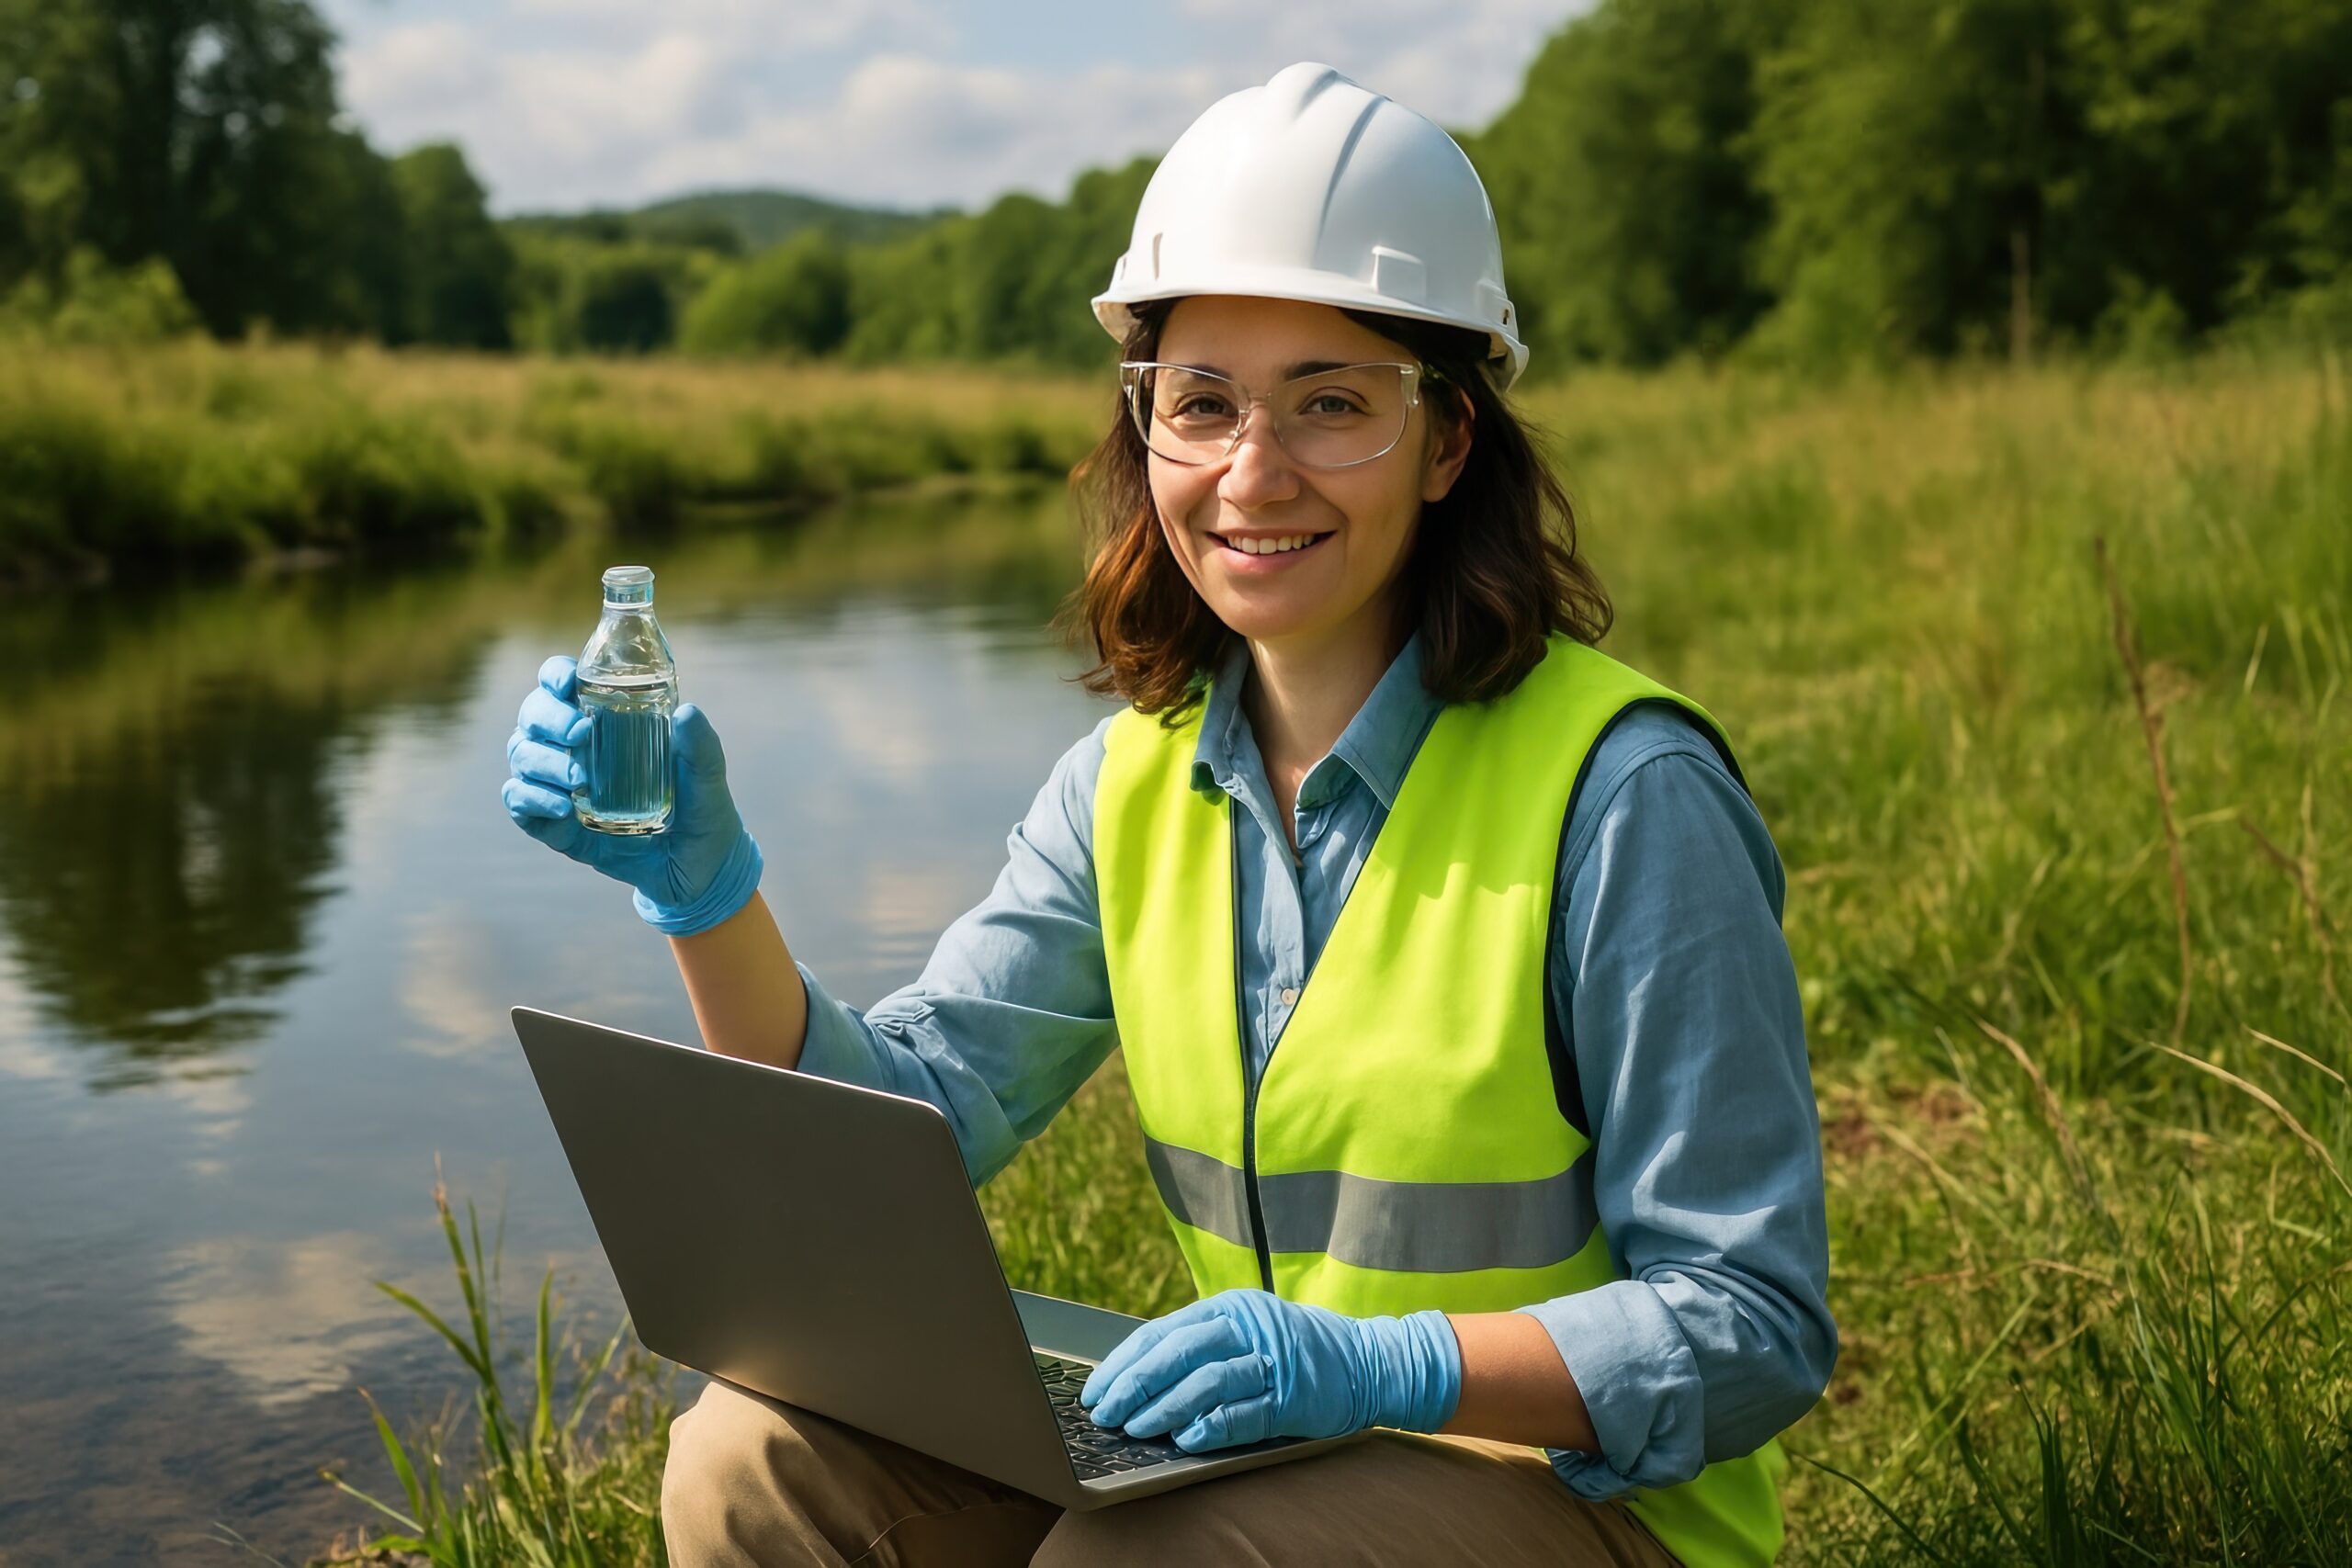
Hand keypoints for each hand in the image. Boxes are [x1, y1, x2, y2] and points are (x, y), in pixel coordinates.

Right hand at [501, 654, 764, 935]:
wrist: (699, 869)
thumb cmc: (702, 810)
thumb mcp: (709, 779)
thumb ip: (702, 748)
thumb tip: (687, 712)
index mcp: (608, 721)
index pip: (564, 686)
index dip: (555, 676)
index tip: (567, 683)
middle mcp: (574, 747)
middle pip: (533, 716)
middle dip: (549, 719)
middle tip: (582, 734)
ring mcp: (561, 785)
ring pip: (522, 756)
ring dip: (542, 762)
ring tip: (578, 780)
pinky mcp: (557, 825)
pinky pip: (521, 804)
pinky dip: (531, 800)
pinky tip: (561, 808)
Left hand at [1079, 1287, 1460, 1452]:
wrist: (1370, 1360)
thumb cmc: (1296, 1349)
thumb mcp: (1247, 1330)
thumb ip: (1201, 1346)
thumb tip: (1137, 1376)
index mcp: (1229, 1307)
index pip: (1162, 1331)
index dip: (1124, 1362)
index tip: (1094, 1390)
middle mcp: (1248, 1327)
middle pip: (1179, 1352)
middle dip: (1135, 1384)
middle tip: (1105, 1412)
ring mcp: (1273, 1361)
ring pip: (1207, 1380)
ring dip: (1165, 1407)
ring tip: (1137, 1429)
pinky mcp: (1293, 1397)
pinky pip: (1246, 1413)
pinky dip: (1212, 1426)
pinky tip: (1185, 1440)